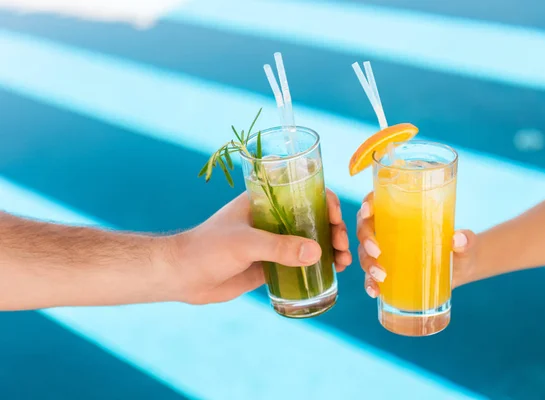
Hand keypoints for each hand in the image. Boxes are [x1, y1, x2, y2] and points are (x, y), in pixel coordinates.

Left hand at [165, 190, 351, 304]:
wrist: (182, 276)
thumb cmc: (208, 248)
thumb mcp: (244, 243)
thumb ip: (278, 247)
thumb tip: (318, 253)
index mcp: (265, 200)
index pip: (304, 192)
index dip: (325, 201)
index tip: (335, 219)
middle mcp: (273, 218)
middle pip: (313, 217)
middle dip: (333, 229)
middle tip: (341, 246)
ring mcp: (273, 242)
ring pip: (310, 240)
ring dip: (331, 248)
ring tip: (344, 263)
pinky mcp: (271, 264)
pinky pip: (300, 263)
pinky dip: (318, 266)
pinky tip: (332, 273)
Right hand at [356, 192, 476, 297]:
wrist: (461, 270)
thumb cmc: (459, 247)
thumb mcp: (465, 242)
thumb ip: (466, 239)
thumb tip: (459, 239)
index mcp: (401, 213)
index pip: (377, 202)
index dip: (367, 204)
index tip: (368, 212)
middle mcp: (388, 230)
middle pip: (365, 228)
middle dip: (366, 238)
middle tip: (377, 251)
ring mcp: (385, 253)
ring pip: (364, 253)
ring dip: (367, 263)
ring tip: (381, 275)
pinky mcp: (387, 272)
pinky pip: (371, 276)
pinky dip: (369, 283)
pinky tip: (375, 291)